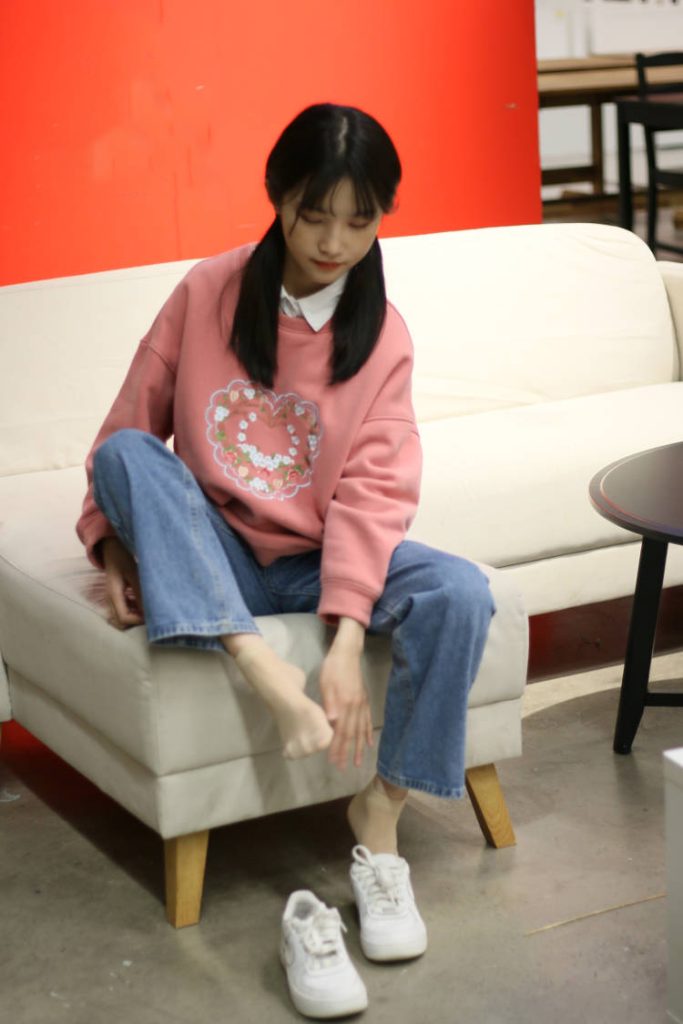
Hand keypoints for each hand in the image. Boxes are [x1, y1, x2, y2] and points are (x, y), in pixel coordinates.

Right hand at [101, 536, 143, 628]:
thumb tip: (148, 610)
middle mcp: (109, 600)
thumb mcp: (134, 573)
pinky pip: (122, 610)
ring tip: (147, 609)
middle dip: (134, 622)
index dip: (137, 620)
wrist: (112, 549)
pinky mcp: (115, 596)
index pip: (123, 618)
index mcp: (113, 594)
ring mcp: (111, 599)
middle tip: (149, 615)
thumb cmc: (123, 558)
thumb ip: (140, 592)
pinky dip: (132, 611)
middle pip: (120, 622)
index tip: (150, 615)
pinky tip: (142, 603)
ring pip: (120, 618)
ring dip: (134, 617)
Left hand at [319, 618, 372, 770]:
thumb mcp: (326, 684)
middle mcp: (356, 707)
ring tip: (358, 762)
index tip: (334, 762)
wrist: (347, 653)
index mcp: (345, 704)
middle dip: (347, 752)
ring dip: (359, 747)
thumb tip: (332, 723)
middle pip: (351, 734)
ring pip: (360, 730)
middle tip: (344, 768)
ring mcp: (362, 704)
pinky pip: (367, 720)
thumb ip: (330, 704)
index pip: (341, 731)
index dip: (338, 747)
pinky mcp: (364, 700)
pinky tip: (368, 743)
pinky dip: (367, 733)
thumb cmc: (332, 668)